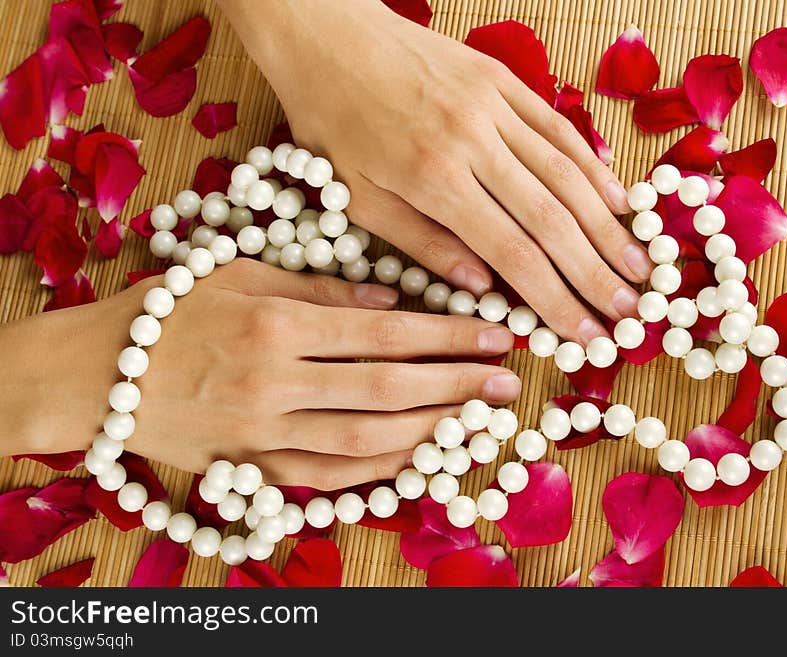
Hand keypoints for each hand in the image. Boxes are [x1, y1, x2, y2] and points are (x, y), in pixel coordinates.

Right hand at [0, 261, 519, 487]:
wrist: (98, 374)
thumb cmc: (170, 310)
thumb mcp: (243, 275)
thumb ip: (321, 289)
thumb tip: (390, 301)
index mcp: (278, 322)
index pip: (386, 331)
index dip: (448, 335)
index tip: (495, 334)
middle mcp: (276, 380)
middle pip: (388, 388)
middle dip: (455, 385)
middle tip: (504, 383)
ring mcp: (263, 432)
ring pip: (366, 440)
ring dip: (430, 432)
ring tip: (474, 421)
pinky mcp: (251, 467)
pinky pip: (326, 478)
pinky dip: (376, 472)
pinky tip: (416, 458)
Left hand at [219, 0, 652, 343]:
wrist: (326, 33)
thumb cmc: (332, 121)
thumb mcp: (360, 197)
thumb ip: (424, 244)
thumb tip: (482, 289)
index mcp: (432, 179)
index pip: (512, 252)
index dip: (556, 299)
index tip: (587, 332)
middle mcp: (473, 141)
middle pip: (552, 217)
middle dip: (596, 271)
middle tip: (629, 309)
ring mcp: (493, 105)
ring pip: (567, 173)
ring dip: (608, 226)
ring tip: (639, 265)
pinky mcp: (502, 80)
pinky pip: (558, 128)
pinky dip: (593, 166)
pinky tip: (618, 200)